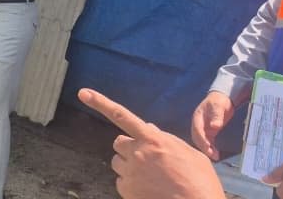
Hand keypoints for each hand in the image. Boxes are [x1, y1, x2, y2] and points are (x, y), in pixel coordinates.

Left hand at [78, 88, 224, 198]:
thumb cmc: (200, 182)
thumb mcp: (190, 153)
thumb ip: (166, 139)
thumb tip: (148, 128)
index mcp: (154, 140)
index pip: (122, 116)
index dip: (100, 103)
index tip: (83, 94)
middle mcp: (137, 153)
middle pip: (118, 142)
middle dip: (129, 147)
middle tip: (146, 158)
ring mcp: (130, 172)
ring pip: (117, 162)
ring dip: (129, 165)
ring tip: (151, 176)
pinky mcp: (126, 190)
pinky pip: (120, 181)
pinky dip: (130, 184)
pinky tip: (149, 188)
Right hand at [191, 91, 234, 159]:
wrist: (222, 98)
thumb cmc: (219, 101)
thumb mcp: (218, 106)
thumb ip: (217, 116)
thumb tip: (215, 126)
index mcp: (198, 117)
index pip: (197, 130)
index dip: (201, 139)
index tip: (208, 146)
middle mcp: (198, 124)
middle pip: (197, 137)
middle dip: (203, 147)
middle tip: (212, 155)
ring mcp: (203, 128)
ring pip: (201, 141)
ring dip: (206, 149)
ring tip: (215, 156)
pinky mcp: (209, 131)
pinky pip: (207, 141)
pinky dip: (210, 148)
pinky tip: (216, 153)